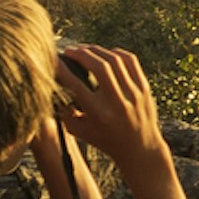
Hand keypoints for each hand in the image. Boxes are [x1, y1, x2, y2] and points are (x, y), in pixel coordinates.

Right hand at [57, 44, 169, 164]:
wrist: (139, 148)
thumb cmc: (104, 140)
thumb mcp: (79, 131)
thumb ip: (63, 111)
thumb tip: (54, 86)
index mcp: (99, 114)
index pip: (77, 85)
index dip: (62, 70)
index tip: (53, 61)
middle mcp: (118, 102)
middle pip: (99, 67)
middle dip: (81, 54)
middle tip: (69, 50)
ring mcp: (134, 93)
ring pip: (115, 60)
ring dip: (96, 51)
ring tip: (83, 50)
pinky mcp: (144, 87)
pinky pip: (130, 61)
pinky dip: (115, 53)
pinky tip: (104, 54)